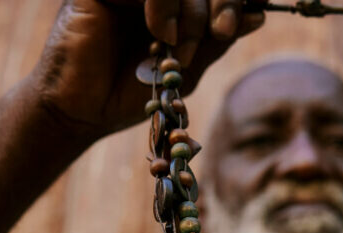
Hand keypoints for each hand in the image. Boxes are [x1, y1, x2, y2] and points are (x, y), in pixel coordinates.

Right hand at [30, 0, 264, 139]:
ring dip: (191, 12)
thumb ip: (215, 41)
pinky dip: (164, 4)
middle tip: (223, 30)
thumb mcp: (187, 70)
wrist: (84, 112)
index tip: (244, 18)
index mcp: (175, 7)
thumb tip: (258, 16)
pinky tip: (161, 34)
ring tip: (179, 48)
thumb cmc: (132, 94)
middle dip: (222, 1)